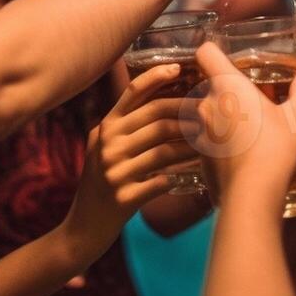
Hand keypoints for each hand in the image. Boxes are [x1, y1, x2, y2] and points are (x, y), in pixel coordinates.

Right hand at [62, 61, 198, 253]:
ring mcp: (113, 171)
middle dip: (187, 112)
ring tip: (212, 144)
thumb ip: (125, 127)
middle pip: (155, 117)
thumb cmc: (102, 184)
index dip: (155, 77)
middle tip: (213, 112)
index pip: (131, 92)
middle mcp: (106, 144)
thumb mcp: (105, 149)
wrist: (82, 228)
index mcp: (105, 127)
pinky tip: (198, 175)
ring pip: (163, 149)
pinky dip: (182, 176)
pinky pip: (161, 181)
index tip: (178, 68)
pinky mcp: (123, 196)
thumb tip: (165, 104)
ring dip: (192, 146)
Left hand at [193, 42, 295, 212]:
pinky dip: (220, 139)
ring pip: (208, 112)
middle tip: (253, 102)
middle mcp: (206, 103)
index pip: (205, 52)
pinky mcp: (198, 154)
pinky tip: (242, 153)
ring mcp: (199, 130)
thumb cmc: (274, 149)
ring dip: (223, 115)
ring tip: (249, 130)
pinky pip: (208, 136)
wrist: (251, 195)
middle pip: (210, 85)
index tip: (229, 60)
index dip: (215, 51)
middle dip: (228, 90)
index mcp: (227, 85)